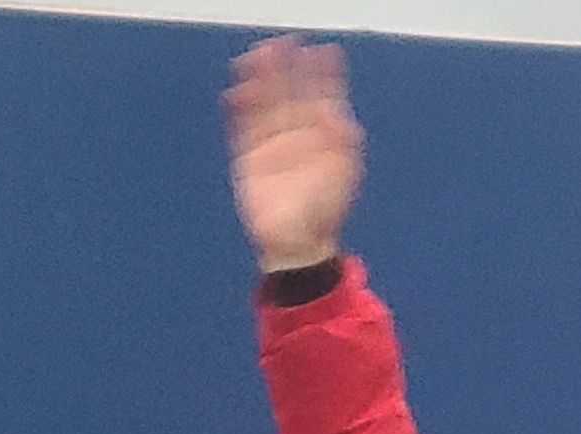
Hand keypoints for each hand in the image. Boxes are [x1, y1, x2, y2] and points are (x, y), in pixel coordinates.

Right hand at [224, 36, 363, 272]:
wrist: (297, 243)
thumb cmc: (325, 211)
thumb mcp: (342, 176)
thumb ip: (344, 144)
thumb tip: (341, 114)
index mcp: (323, 136)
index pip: (323, 95)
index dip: (324, 74)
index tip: (325, 52)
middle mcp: (297, 133)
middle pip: (290, 91)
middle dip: (287, 67)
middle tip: (285, 43)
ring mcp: (272, 143)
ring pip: (265, 103)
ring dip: (261, 80)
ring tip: (256, 58)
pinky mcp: (250, 157)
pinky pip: (243, 126)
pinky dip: (239, 109)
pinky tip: (237, 92)